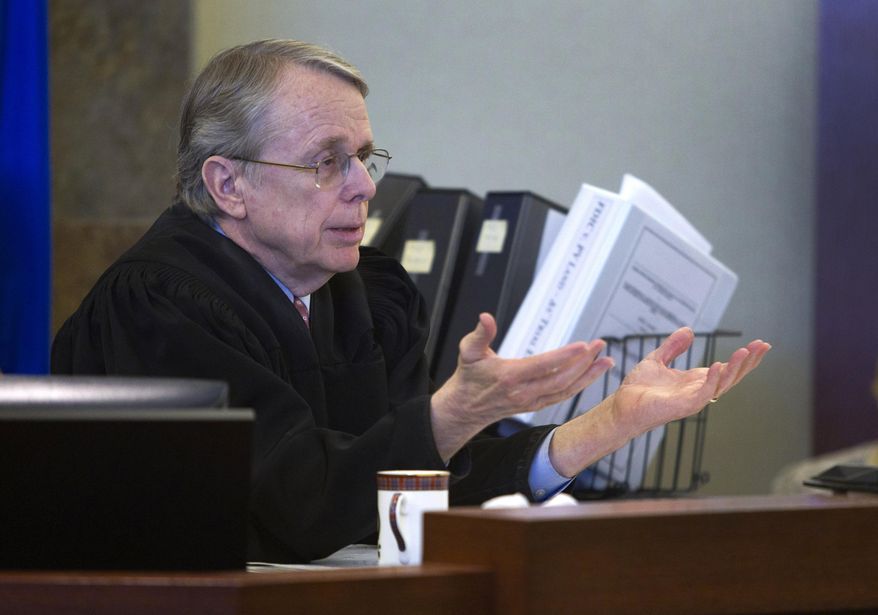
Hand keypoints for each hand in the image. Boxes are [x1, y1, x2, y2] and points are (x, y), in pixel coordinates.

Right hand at [430, 313, 613, 460]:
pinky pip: (563, 395)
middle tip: (600, 345)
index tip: (583, 345)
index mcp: (509, 377)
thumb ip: (480, 334)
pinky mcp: (536, 405)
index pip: (542, 366)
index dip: (564, 356)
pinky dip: (580, 385)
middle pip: (561, 378)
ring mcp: (532, 401)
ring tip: (607, 360)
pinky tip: (592, 373)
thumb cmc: (468, 377)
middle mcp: (524, 392)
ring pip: (566, 389)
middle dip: (584, 362)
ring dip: (589, 375)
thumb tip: (485, 317)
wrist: (464, 408)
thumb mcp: (468, 352)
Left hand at [550, 327, 770, 476]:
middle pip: (732, 376)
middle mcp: (699, 390)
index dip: (744, 357)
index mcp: (696, 380)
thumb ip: (673, 347)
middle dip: (749, 362)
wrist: (621, 405)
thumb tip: (689, 331)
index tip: (759, 344)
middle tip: (763, 346)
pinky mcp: (684, 406)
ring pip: (723, 384)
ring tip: (747, 351)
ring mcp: (694, 399)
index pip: (726, 368)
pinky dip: (712, 379)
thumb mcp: (656, 360)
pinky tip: (718, 364)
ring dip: (736, 368)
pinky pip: (704, 393)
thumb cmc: (638, 389)